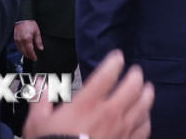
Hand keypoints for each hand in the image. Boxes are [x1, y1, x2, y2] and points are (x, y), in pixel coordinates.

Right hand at [14, 20, 42, 61]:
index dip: (33, 56)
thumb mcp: (37, 31)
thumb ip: (38, 41)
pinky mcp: (15, 39)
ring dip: (24, 54)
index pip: (30, 51)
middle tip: (32, 57)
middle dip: (28, 56)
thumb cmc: (30, 24)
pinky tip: (24, 50)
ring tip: (29, 54)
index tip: (35, 59)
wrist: (22, 19)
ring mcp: (17, 40)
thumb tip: (40, 48)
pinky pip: (18, 47)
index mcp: (27, 39)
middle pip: (24, 52)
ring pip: (20, 51)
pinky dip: (21, 50)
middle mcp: (21, 41)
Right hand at [22, 50, 152, 138]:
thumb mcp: (37, 123)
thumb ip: (41, 100)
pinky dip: (146, 120)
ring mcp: (120, 130)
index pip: (107, 74)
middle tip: (136, 71)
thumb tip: (40, 83)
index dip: (114, 62)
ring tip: (148, 89)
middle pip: (132, 87)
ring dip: (147, 95)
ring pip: (142, 106)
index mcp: (87, 103)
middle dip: (136, 76)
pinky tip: (145, 118)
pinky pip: (143, 130)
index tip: (118, 56)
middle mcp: (108, 113)